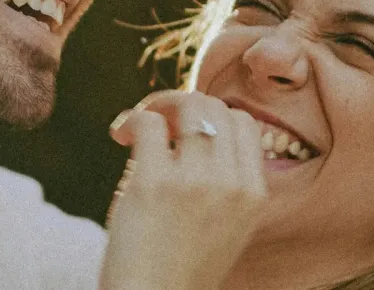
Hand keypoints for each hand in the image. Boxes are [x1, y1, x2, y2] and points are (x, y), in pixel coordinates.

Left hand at [98, 91, 266, 289]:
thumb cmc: (179, 270)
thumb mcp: (226, 227)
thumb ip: (223, 184)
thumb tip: (191, 130)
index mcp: (254, 195)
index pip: (245, 124)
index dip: (212, 117)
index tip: (184, 132)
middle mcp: (231, 184)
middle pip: (216, 107)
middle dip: (183, 104)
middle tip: (157, 124)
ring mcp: (195, 181)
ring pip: (186, 104)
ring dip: (157, 105)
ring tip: (137, 127)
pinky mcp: (154, 183)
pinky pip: (148, 123)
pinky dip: (131, 119)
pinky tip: (119, 136)